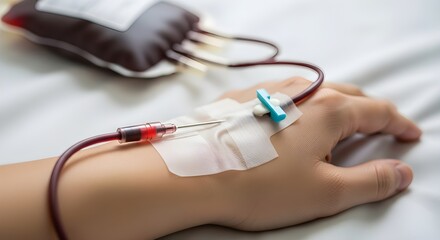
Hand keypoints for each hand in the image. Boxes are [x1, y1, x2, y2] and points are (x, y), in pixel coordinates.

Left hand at [212, 77, 421, 229]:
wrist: (194, 175)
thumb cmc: (260, 187)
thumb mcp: (325, 192)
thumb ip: (370, 181)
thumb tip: (401, 172)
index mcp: (327, 111)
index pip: (377, 111)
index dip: (398, 124)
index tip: (409, 135)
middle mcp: (300, 92)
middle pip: (347, 95)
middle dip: (368, 112)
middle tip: (379, 130)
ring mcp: (268, 91)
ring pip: (314, 92)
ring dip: (333, 106)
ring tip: (335, 127)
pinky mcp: (244, 98)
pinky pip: (283, 96)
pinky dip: (299, 107)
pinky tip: (289, 124)